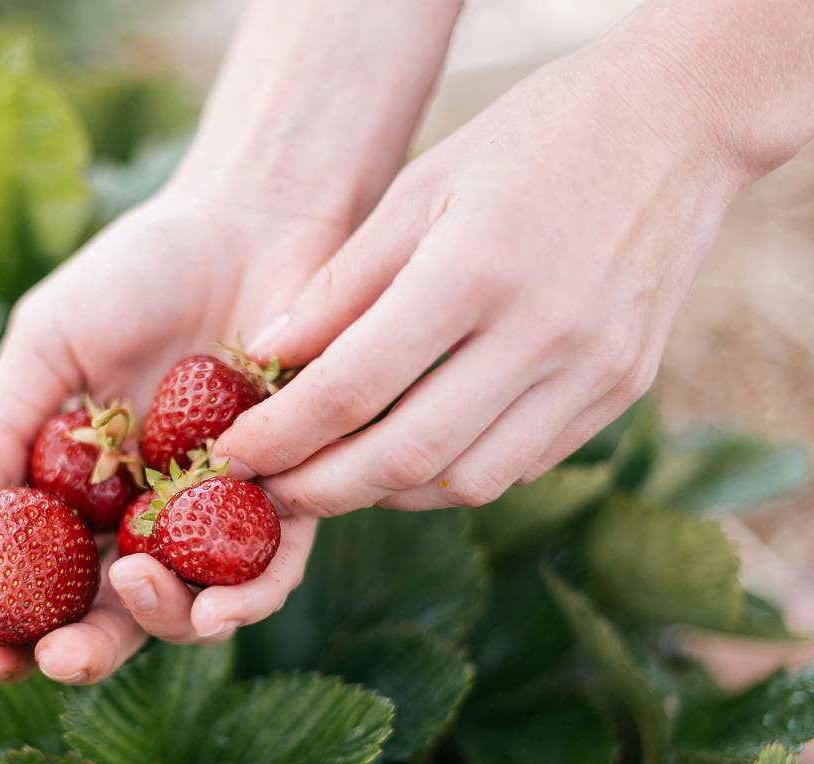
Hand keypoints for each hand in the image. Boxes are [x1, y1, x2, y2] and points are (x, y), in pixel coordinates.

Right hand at [0, 186, 348, 683]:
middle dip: (87, 651)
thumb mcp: (46, 343)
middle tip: (60, 660)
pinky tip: (223, 604)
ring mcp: (222, 511)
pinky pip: (277, 565)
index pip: (47, 579)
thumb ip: (0, 429)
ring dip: (168, 622)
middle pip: (120, 611)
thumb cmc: (138, 273)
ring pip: (198, 604)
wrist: (249, 218)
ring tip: (139, 591)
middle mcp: (154, 513)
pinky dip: (251, 594)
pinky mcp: (296, 491)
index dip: (12, 627)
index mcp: (88, 489)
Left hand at [216, 38, 745, 514]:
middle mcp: (541, 334)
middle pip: (407, 457)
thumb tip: (263, 361)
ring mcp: (592, 370)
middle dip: (323, 490)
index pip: (353, 388)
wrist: (679, 121)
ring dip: (388, 492)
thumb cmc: (530, 140)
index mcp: (474, 271)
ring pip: (467, 482)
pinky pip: (521, 465)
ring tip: (338, 472)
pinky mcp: (621, 389)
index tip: (233, 452)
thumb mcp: (419, 188)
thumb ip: (340, 285)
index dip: (281, 434)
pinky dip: (454, 474)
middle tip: (273, 490)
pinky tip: (414, 451)